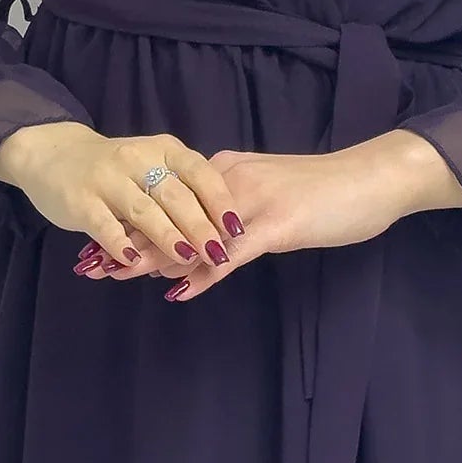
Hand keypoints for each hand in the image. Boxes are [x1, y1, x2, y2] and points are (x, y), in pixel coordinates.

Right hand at [0, 121, 242, 272]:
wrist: (53, 154)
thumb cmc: (115, 167)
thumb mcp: (152, 164)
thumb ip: (182, 188)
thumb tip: (223, 227)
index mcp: (163, 149)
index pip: (199, 172)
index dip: (219, 201)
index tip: (237, 228)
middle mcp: (138, 159)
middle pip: (176, 195)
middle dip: (200, 226)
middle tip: (219, 253)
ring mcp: (108, 179)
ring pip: (144, 211)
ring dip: (168, 237)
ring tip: (188, 258)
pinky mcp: (81, 201)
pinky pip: (105, 226)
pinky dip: (120, 244)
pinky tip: (132, 261)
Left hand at [77, 140, 413, 301]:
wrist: (370, 178)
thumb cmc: (324, 192)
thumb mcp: (269, 200)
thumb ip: (231, 217)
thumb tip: (197, 243)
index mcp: (226, 171)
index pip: (169, 199)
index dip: (133, 221)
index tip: (99, 240)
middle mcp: (231, 180)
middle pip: (170, 214)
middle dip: (130, 240)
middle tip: (91, 265)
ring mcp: (253, 202)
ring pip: (193, 233)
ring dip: (153, 257)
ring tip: (116, 276)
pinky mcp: (277, 225)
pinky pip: (231, 254)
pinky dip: (203, 274)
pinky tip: (180, 291)